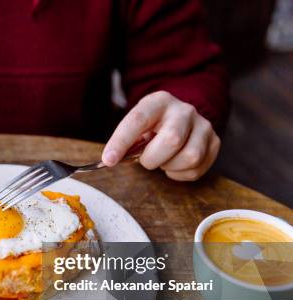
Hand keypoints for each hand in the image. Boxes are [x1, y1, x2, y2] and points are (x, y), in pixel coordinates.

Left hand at [101, 91, 220, 180]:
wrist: (180, 117)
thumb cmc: (153, 125)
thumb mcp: (136, 125)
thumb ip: (125, 141)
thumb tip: (110, 160)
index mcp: (158, 102)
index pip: (138, 120)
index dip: (121, 142)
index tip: (109, 160)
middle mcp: (184, 110)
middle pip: (171, 140)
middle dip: (152, 158)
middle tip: (146, 158)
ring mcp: (203, 125)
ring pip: (189, 157)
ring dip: (169, 166)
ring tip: (163, 159)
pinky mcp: (214, 142)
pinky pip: (196, 169)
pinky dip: (179, 174)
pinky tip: (174, 164)